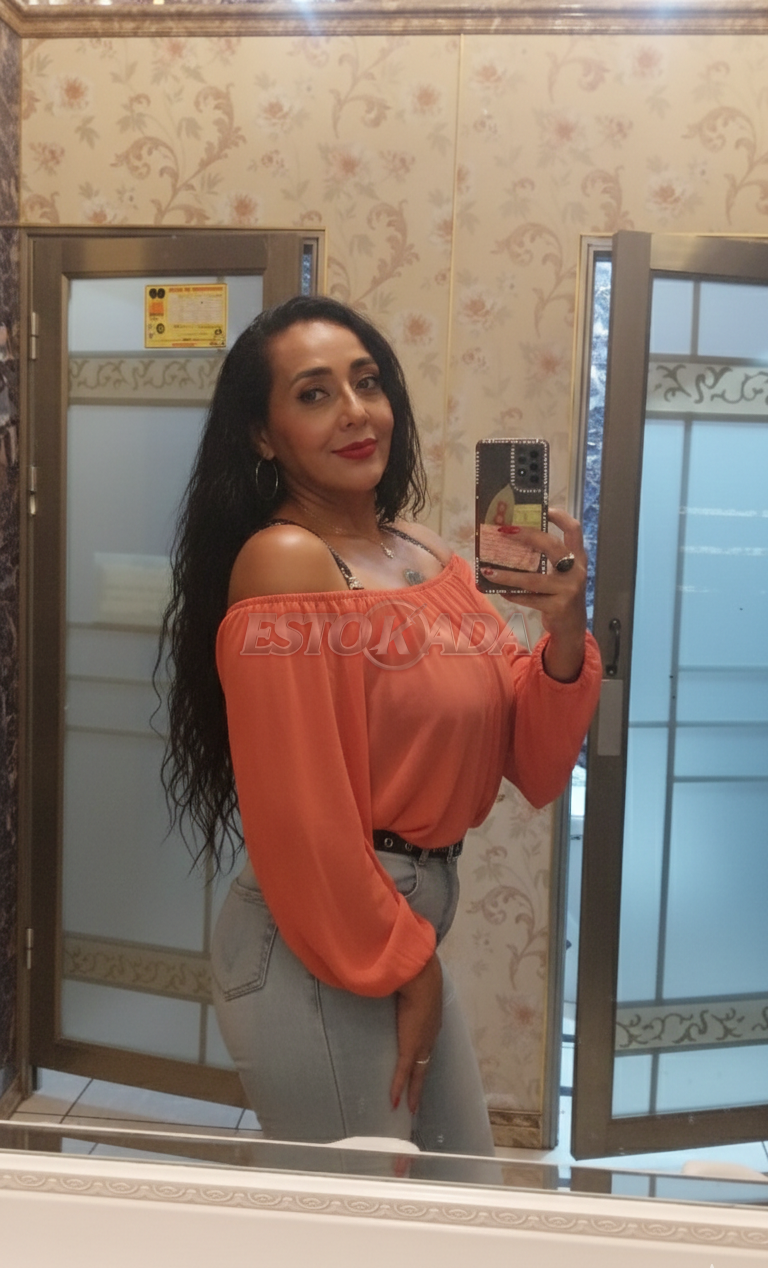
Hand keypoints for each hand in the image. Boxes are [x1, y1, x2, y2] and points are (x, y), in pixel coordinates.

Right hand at [390, 954, 442, 1115]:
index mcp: (432, 1022)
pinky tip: (394, 1102)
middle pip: (426, 1064)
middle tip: (418, 1098)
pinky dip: (398, 1088)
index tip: (421, 1067)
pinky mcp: (410, 1048)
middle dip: (421, 1081)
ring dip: (413, 1091)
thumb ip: (407, 989)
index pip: (428, 1044)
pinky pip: (403, 1073)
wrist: (421, 980)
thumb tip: (398, 982)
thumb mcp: (414, 987)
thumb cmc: (416, 978)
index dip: (424, 1058)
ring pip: (418, 1073)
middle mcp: (430, 1036)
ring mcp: (421, 1044)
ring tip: (410, 1107)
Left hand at [480, 507, 587, 682]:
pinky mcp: (558, 606)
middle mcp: (576, 570)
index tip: (540, 508)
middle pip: (552, 546)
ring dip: (508, 575)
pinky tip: (499, 590)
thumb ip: (547, 558)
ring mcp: (568, 589)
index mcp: (578, 557)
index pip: (573, 530)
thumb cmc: (561, 594)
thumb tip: (512, 538)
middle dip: (527, 535)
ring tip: (488, 570)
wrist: (572, 627)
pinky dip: (512, 594)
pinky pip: (529, 598)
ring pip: (533, 578)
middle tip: (504, 531)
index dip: (558, 516)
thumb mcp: (561, 573)